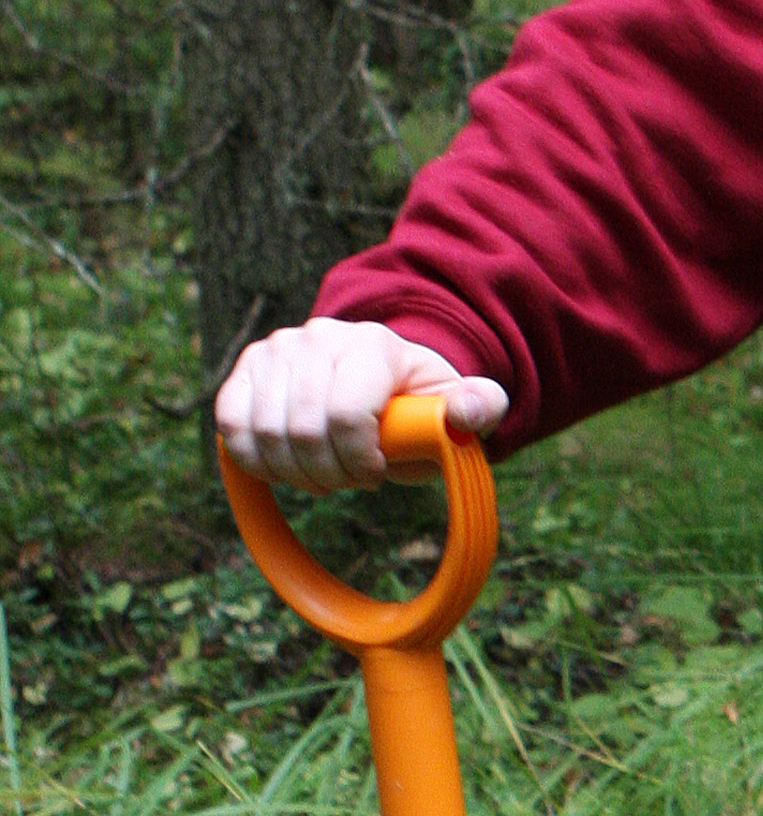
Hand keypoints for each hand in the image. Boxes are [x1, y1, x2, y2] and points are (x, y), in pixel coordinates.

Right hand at [214, 319, 507, 494]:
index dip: (358, 461)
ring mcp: (276, 350)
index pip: (345, 415)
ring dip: (295, 472)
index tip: (377, 474)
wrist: (380, 378)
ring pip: (265, 434)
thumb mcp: (460, 405)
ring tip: (325, 473)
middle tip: (352, 478)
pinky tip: (287, 468)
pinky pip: (231, 426)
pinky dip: (257, 461)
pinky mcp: (245, 370)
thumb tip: (468, 412)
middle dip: (329, 473)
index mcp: (373, 345)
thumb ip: (479, 407)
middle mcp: (318, 338)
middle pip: (301, 431)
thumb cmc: (419, 403)